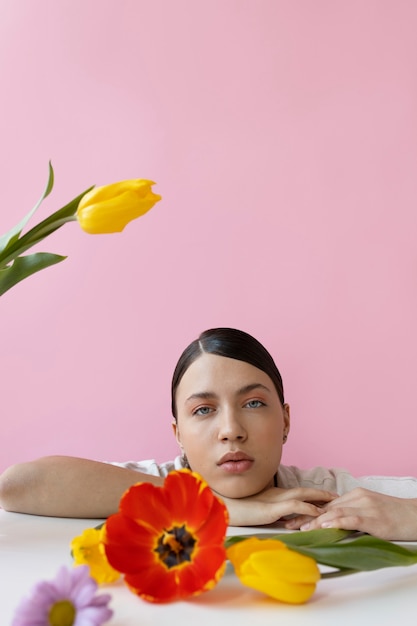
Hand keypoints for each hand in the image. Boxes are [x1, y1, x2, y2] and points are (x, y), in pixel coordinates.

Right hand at [216, 486, 336, 526]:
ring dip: (319, 497)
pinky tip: (318, 512)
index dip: (312, 493)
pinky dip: (308, 508)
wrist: (222, 508)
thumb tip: (282, 520)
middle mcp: (276, 494)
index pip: (297, 492)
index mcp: (273, 495)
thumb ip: (270, 514)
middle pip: (304, 490)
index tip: (326, 496)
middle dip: (321, 493)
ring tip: (335, 502)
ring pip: (302, 495)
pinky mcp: (272, 507)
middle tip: (338, 496)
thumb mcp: (257, 512)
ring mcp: (274, 500)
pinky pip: (294, 506)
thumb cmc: (235, 510)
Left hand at [284, 488, 416, 540]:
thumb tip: (335, 521)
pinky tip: (323, 527)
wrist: (415, 515)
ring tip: (301, 529)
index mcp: (356, 494)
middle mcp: (357, 497)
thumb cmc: (394, 515)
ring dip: (316, 521)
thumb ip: (353, 512)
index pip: (327, 504)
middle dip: (306, 516)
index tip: (293, 518)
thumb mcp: (371, 510)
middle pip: (327, 507)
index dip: (309, 511)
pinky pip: (350, 519)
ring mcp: (365, 507)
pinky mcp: (372, 519)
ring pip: (335, 512)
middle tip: (289, 524)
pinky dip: (335, 523)